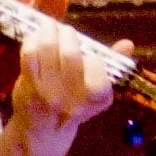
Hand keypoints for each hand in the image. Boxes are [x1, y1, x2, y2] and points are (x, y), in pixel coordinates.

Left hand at [11, 20, 132, 135]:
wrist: (42, 130)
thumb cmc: (73, 103)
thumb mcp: (97, 90)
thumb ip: (113, 65)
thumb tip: (127, 44)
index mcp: (97, 100)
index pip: (100, 77)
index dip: (95, 60)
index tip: (90, 55)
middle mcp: (72, 98)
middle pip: (70, 56)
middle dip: (69, 35)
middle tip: (66, 31)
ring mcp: (48, 92)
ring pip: (48, 50)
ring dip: (49, 31)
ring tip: (50, 26)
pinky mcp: (28, 85)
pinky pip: (29, 54)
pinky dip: (33, 39)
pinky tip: (36, 37)